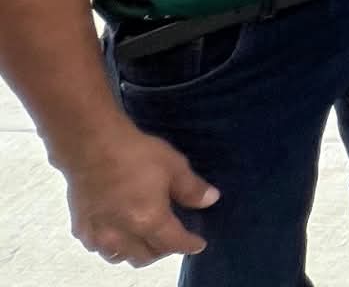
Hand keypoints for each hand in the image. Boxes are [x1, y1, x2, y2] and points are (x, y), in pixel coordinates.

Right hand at [63, 125, 216, 267]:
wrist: (91, 146)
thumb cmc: (135, 154)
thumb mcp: (174, 166)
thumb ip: (192, 188)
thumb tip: (211, 200)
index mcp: (149, 221)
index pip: (174, 244)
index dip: (189, 245)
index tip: (198, 244)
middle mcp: (123, 235)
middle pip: (146, 257)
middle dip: (163, 251)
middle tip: (173, 238)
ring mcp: (98, 235)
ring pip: (121, 257)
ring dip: (137, 251)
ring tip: (146, 238)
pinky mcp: (80, 228)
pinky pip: (99, 249)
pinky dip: (113, 246)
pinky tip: (118, 232)